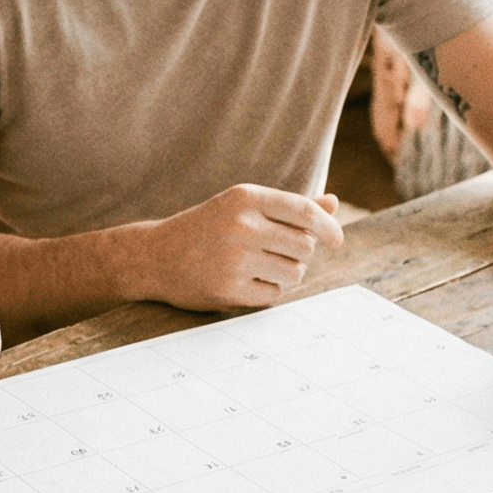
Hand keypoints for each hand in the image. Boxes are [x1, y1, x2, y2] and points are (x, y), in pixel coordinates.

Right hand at [135, 185, 345, 311]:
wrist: (155, 256)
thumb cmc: (208, 228)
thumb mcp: (242, 207)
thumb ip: (288, 207)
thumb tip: (334, 204)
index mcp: (245, 197)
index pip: (304, 211)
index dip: (327, 227)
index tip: (337, 239)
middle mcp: (241, 225)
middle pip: (304, 246)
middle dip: (300, 254)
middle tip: (278, 254)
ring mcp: (234, 258)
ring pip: (294, 273)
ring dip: (288, 275)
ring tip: (264, 268)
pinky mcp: (228, 288)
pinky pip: (274, 294)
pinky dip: (268, 291)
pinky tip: (248, 282)